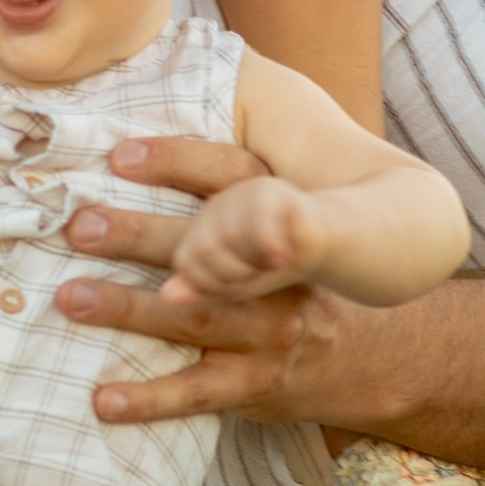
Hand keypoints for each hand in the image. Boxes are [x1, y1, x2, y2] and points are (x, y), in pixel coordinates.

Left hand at [57, 134, 403, 431]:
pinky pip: (197, 392)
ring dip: (128, 309)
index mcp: (278, 223)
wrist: (375, 354)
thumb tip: (129, 152)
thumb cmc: (296, 278)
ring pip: (193, 319)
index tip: (117, 155)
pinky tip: (104, 401)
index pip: (231, 180)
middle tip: (79, 226)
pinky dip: (148, 398)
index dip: (177, 162)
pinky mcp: (255, 383)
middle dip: (136, 236)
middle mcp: (276, 278)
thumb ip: (229, 200)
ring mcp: (268, 332)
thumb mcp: (283, 227)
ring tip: (71, 298)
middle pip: (201, 250)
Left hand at [159, 173, 331, 308]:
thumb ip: (201, 288)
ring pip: (231, 238)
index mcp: (201, 230)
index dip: (211, 284)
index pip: (187, 262)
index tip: (238, 286)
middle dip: (234, 275)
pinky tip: (282, 257)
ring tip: (273, 263)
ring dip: (255, 262)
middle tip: (258, 274)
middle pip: (206, 251)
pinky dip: (270, 248)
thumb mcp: (234, 283)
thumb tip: (167, 296)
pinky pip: (259, 224)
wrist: (317, 243)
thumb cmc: (270, 266)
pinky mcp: (269, 190)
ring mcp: (240, 195)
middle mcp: (215, 208)